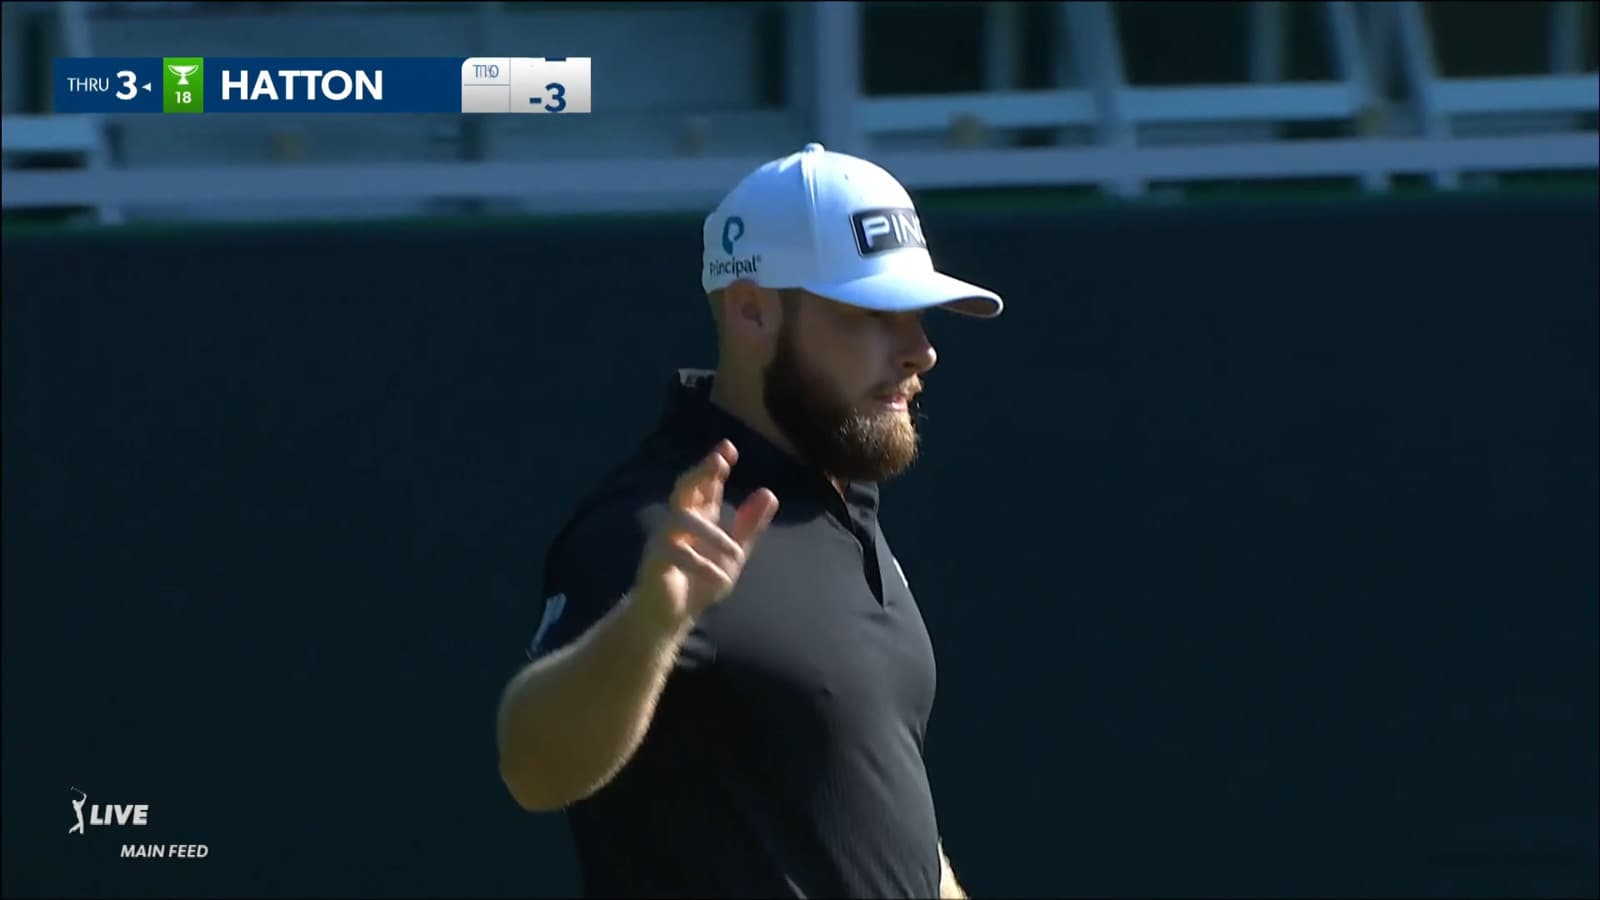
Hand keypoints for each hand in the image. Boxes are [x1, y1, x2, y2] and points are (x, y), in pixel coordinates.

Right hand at [632, 440, 778, 631]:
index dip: (715, 465)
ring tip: (735, 556)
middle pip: (684, 488)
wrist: (672, 616)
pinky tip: (719, 577)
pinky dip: (701, 564)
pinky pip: (675, 552)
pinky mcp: (655, 561)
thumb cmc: (700, 581)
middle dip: (701, 472)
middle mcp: (679, 523)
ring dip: (713, 535)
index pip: (706, 484)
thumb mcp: (733, 555)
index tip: (728, 448)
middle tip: (719, 461)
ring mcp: (664, 540)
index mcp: (700, 518)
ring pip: (682, 520)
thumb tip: (769, 492)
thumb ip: (749, 526)